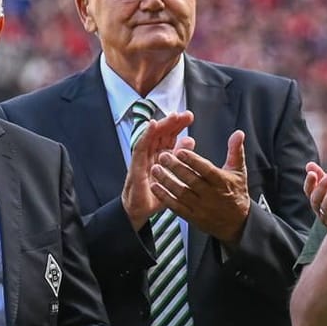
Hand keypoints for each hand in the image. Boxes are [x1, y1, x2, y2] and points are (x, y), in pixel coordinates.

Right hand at [122, 110, 193, 227]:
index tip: (189, 117)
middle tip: (186, 114)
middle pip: (161, 133)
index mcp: (161, 155)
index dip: (178, 125)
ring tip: (173, 116)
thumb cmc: (156, 194)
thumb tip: (190, 139)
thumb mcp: (174, 175)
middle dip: (173, 122)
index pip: (169, 136)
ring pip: (151, 136)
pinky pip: (140, 147)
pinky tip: (152, 125)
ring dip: (162, 125)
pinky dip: (145, 135)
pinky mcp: (136, 165)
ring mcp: (143, 157)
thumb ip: (180, 158)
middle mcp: (151, 153)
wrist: (141, 210)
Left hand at [153, 129, 250, 242]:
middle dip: (176, 168)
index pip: (206, 170)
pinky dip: (164, 197)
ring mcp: (201, 208)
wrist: (236, 222)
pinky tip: (155, 187)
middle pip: (191, 181)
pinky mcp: (193, 217)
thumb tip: (238, 132)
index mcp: (222, 182)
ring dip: (167, 181)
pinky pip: (176, 207)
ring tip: (155, 169)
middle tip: (162, 156)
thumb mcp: (239, 172)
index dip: (193, 161)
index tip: (180, 151)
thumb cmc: (236, 192)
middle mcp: (211, 196)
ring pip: (181, 194)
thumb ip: (235, 151)